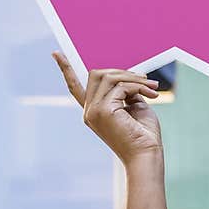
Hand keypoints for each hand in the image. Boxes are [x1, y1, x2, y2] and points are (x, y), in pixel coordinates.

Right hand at [53, 52, 162, 166]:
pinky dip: (138, 87)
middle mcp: (89, 111)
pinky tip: (150, 96)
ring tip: (153, 88)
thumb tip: (127, 75)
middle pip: (97, 75)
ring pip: (110, 77)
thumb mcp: (134, 107)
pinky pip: (121, 86)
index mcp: (94, 112)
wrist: (146, 155)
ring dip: (134, 79)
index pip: (75, 87)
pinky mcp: (103, 111)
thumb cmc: (144, 135)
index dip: (66, 69)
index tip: (55, 53)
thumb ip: (126, 92)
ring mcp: (94, 111)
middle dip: (123, 72)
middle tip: (147, 81)